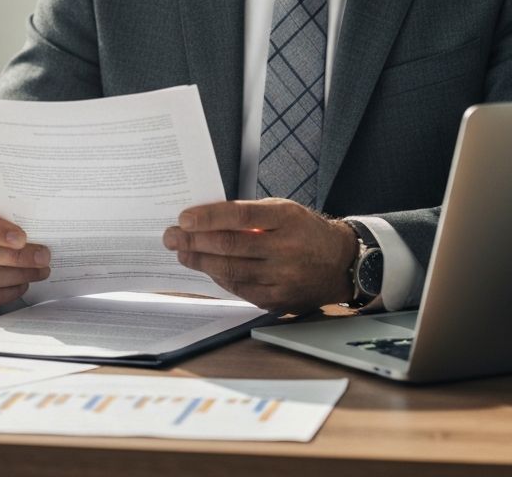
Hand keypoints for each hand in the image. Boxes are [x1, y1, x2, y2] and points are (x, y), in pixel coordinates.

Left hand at [162, 198, 357, 313]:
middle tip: (171, 237)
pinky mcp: (279, 300)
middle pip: (231, 246)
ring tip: (182, 253)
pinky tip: (207, 269)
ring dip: (201, 262)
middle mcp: (286, 249)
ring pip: (232, 271)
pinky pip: (241, 289)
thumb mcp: (284, 210)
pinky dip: (220, 278)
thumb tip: (207, 219)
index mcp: (287, 219)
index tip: (184, 218)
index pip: (241, 216)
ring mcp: (283, 278)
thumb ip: (251, 215)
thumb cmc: (305, 230)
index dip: (209, 217)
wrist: (340, 263)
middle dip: (194, 241)